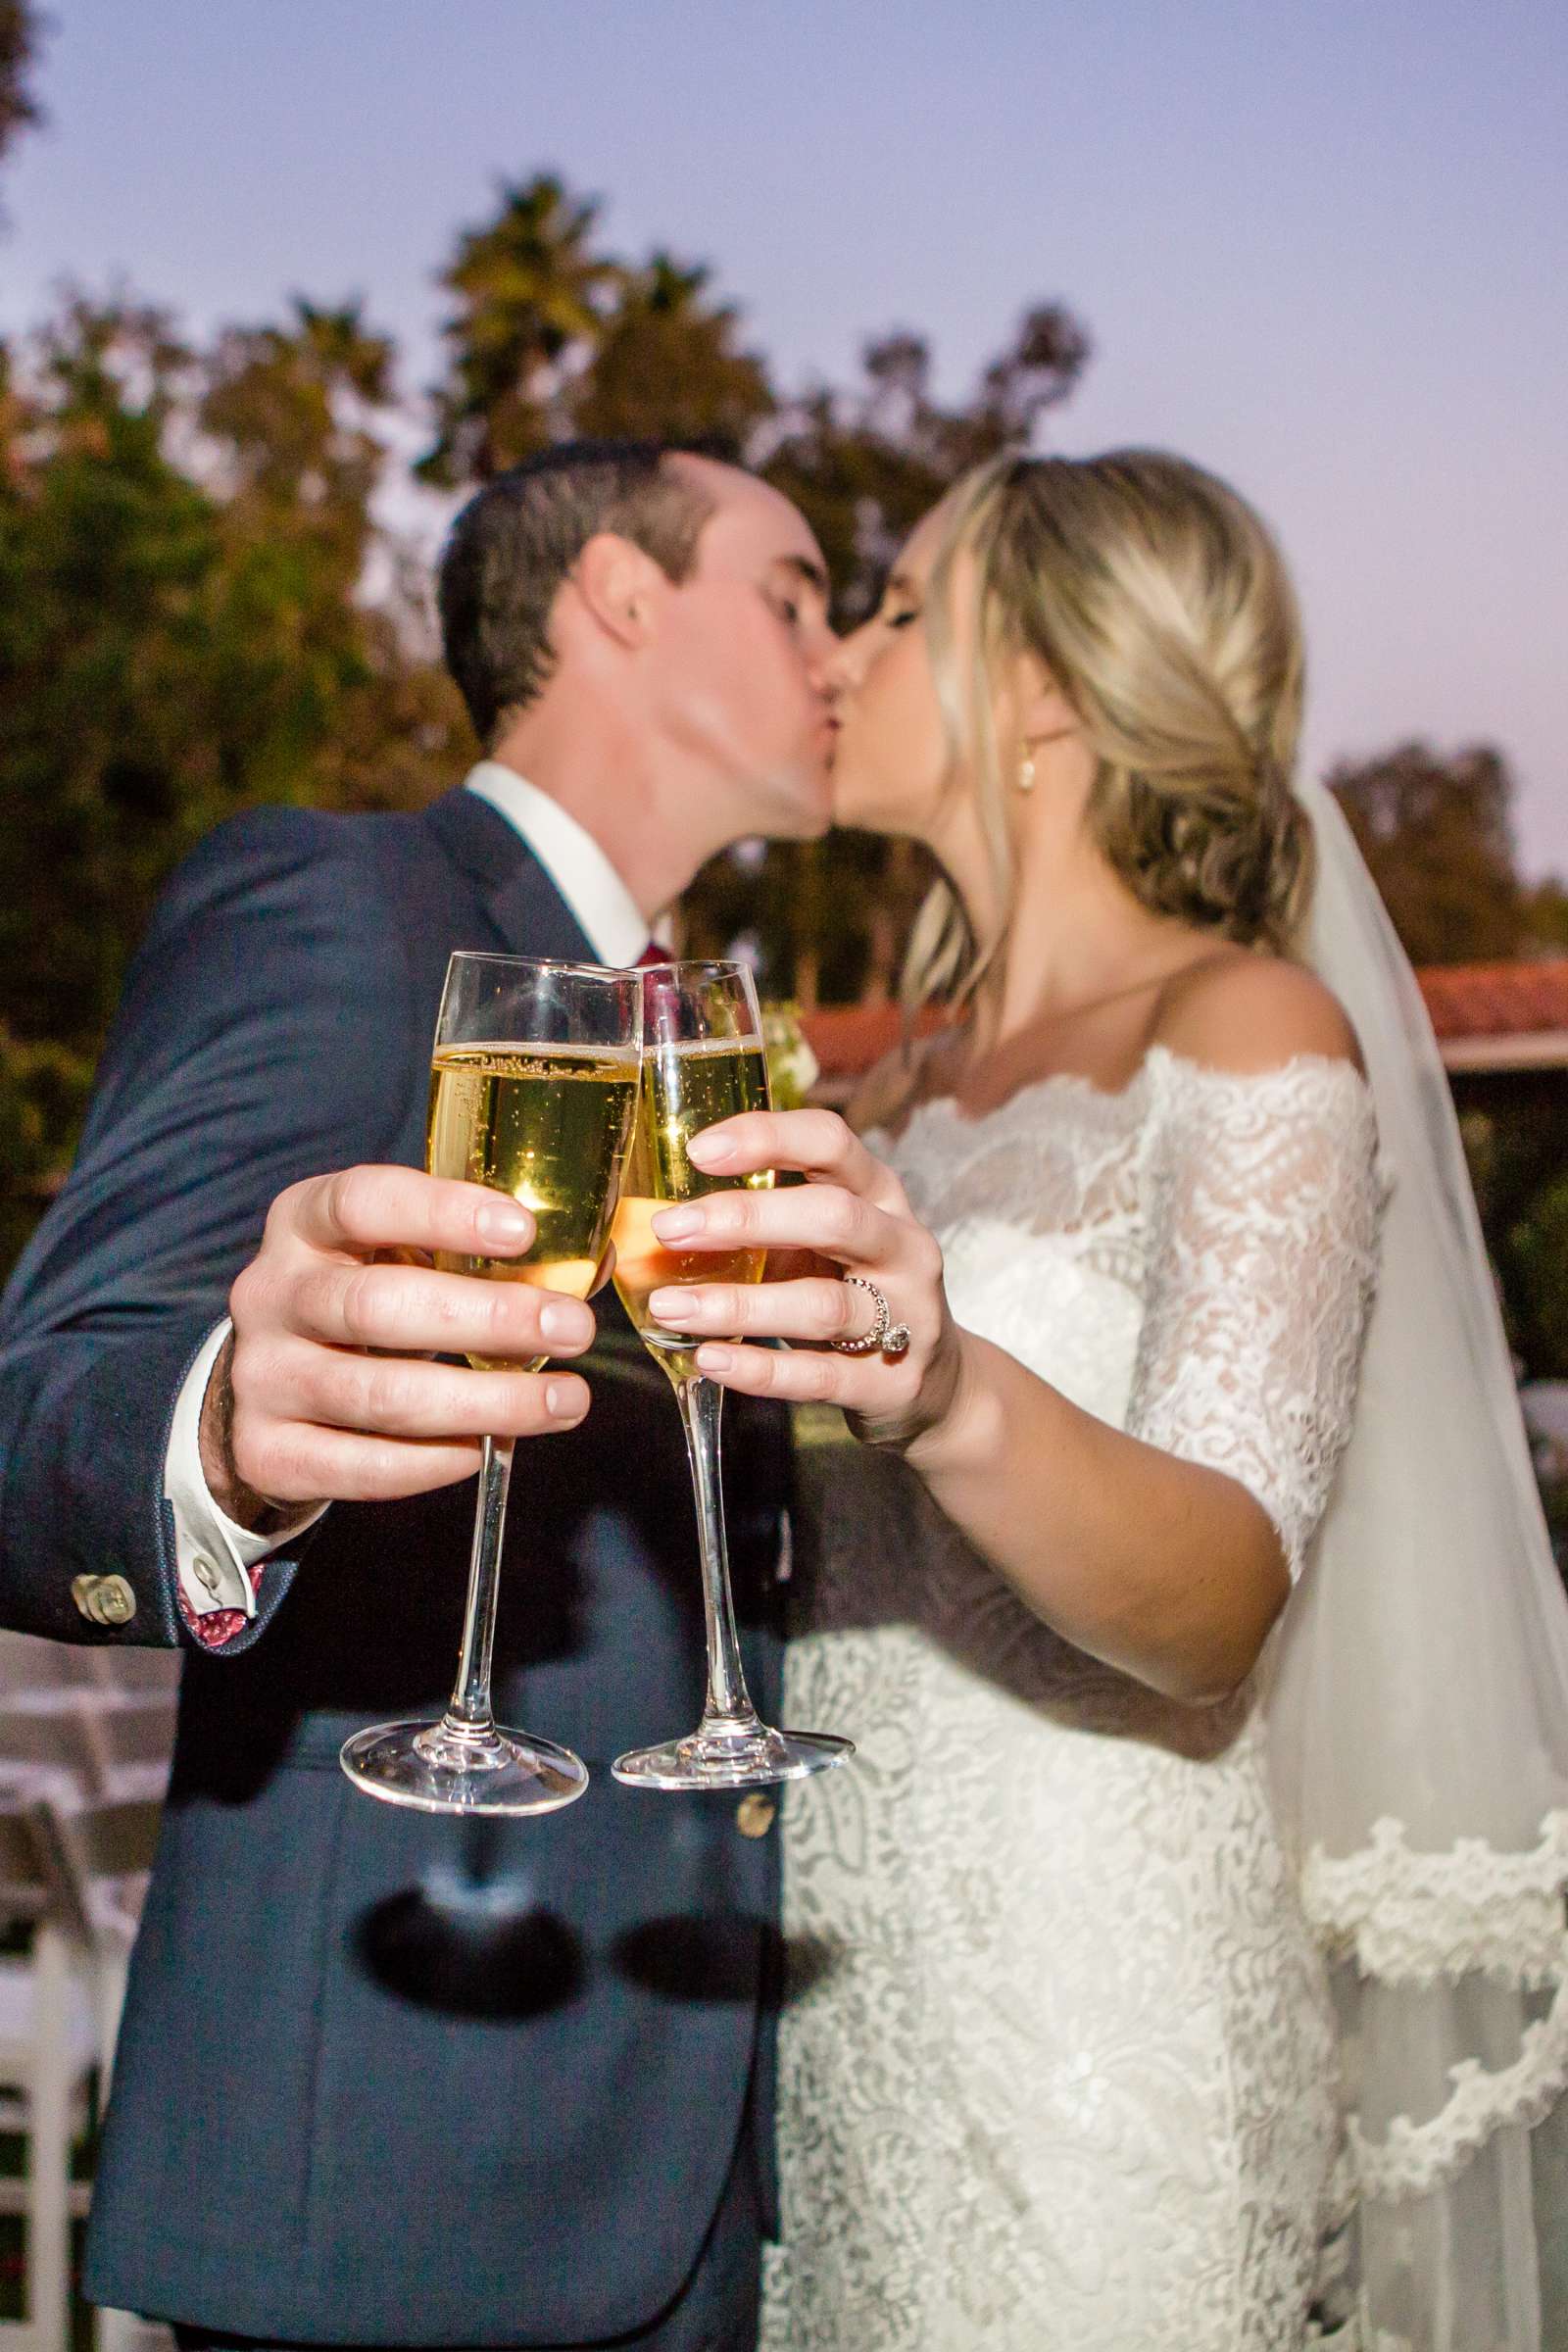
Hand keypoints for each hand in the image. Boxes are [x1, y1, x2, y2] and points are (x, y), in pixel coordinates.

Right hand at [203, 1165, 595, 1527]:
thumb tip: (585, 1270)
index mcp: (304, 1222)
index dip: (443, 1213)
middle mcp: (271, 1293)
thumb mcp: (395, 1254)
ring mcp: (262, 1377)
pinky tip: (484, 1446)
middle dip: (488, 1319)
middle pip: (376, 1306)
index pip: (362, 1202)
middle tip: (572, 1328)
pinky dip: (432, 1462)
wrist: (271, 1387)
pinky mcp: (266, 1451)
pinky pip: (358, 1465)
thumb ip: (468, 1252)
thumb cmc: (361, 1301)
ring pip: (378, 1395)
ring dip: (485, 1402)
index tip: (523, 1232)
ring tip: (562, 1401)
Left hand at [646, 1109, 964, 1451]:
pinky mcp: (890, 1382)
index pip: (832, 1142)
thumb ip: (762, 1225)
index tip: (699, 1150)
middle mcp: (901, 1246)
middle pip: (831, 1216)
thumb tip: (655, 1219)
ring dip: (738, 1305)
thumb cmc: (855, 1293)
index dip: (767, 1137)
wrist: (932, 1384)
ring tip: (670, 1306)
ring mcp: (905, 1315)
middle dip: (745, 1219)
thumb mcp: (822, 1244)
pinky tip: (710, 1360)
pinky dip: (760, 1370)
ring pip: (820, 1304)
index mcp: (879, 1194)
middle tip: (670, 1229)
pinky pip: (819, 1375)